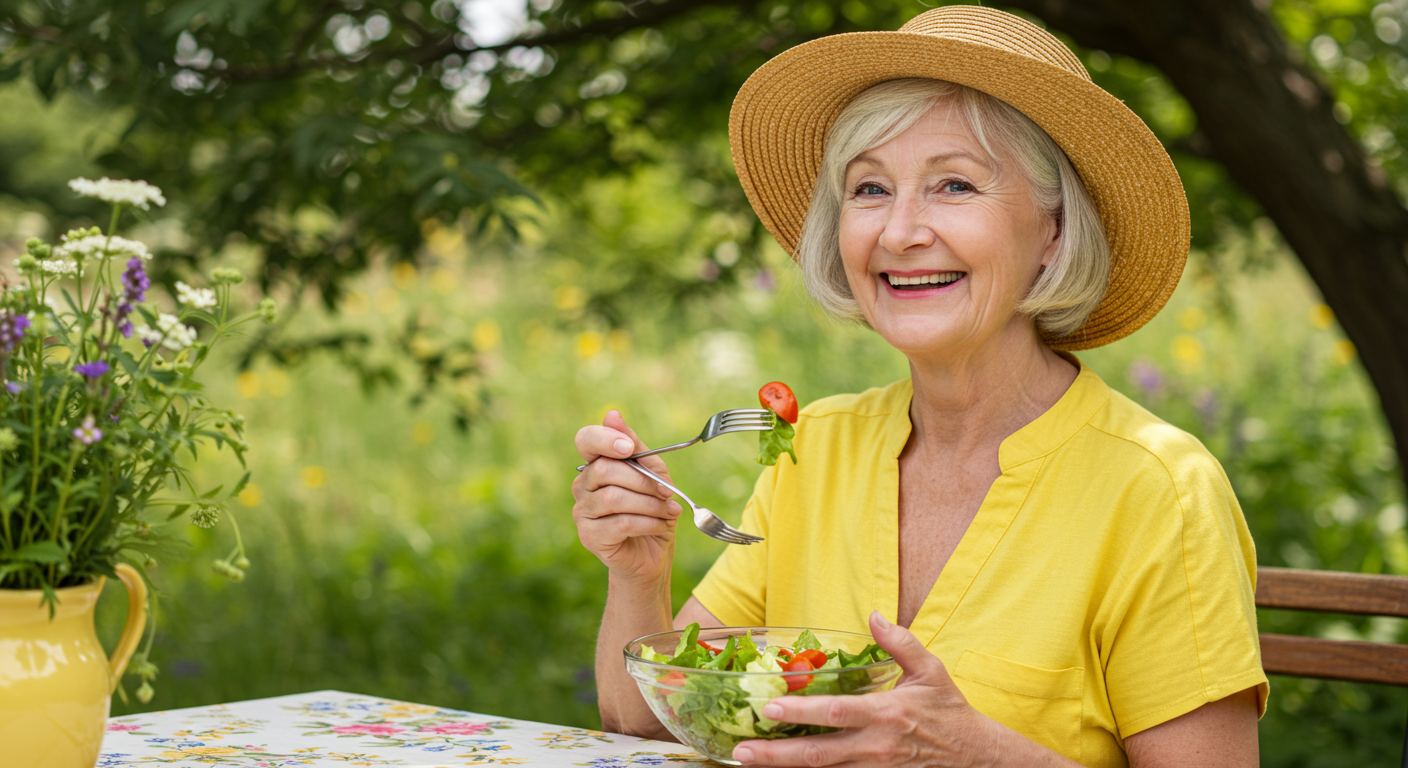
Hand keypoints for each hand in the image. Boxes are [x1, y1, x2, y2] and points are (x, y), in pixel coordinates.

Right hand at [572, 410, 682, 582]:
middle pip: (604, 469)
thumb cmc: (652, 509)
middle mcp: (582, 486)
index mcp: (596, 465)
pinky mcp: (589, 536)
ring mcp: (582, 512)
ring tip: (668, 512)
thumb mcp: (653, 473)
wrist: (652, 553)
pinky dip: (647, 522)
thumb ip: (635, 447)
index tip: (628, 448)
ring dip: (649, 504)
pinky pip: (619, 523)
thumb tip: (612, 414)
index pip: (586, 440)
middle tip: (668, 492)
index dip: (605, 439)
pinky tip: (660, 525)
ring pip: (613, 498)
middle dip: (643, 480)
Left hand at [731, 611, 1008, 767]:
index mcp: (887, 714)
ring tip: (749, 763)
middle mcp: (876, 746)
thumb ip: (901, 643)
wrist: (976, 759)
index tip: (771, 706)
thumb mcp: (931, 671)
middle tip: (742, 751)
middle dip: (777, 755)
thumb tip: (874, 616)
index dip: (802, 711)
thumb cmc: (949, 712)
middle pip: (818, 754)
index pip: (837, 713)